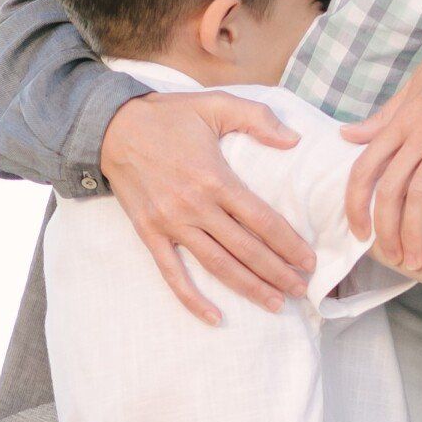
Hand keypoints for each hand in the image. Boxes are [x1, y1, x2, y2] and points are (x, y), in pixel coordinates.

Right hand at [99, 91, 317, 325]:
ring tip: (276, 304)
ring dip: (249, 287)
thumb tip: (293, 140)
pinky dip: (193, 299)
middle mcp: (195, 206)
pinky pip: (172, 273)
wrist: (112, 126)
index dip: (289, 243)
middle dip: (278, 272)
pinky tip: (215, 317)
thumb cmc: (167, 116)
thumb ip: (257, 118)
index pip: (262, 220)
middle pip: (245, 249)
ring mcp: (171, 223)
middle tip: (302, 290)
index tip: (309, 261)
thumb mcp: (215, 104)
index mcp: (215, 177)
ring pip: (217, 265)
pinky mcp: (150, 233)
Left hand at [341, 0, 421, 267]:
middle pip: (388, 189)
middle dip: (384, 230)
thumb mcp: (411, 86)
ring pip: (420, 193)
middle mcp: (417, 131)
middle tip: (390, 259)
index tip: (356, 232)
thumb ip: (381, 118)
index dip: (354, 204)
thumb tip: (347, 135)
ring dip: (413, 232)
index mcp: (398, 119)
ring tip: (416, 261)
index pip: (363, 168)